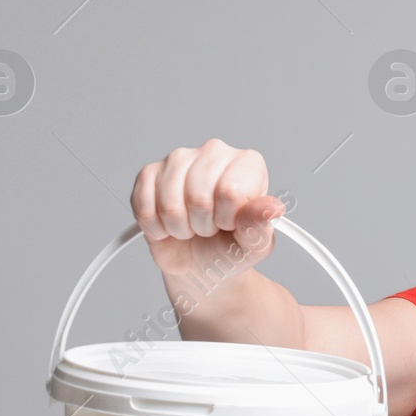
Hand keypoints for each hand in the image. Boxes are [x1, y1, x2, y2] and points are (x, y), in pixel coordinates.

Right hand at [129, 138, 283, 278]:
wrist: (202, 264)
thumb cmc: (231, 248)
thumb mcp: (253, 245)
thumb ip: (260, 226)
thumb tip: (271, 208)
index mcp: (248, 163)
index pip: (230, 191)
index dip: (227, 219)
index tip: (231, 224)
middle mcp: (214, 152)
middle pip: (198, 196)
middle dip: (203, 225)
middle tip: (210, 228)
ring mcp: (179, 159)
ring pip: (170, 202)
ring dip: (180, 228)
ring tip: (192, 227)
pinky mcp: (149, 173)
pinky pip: (144, 206)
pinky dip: (156, 227)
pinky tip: (169, 224)